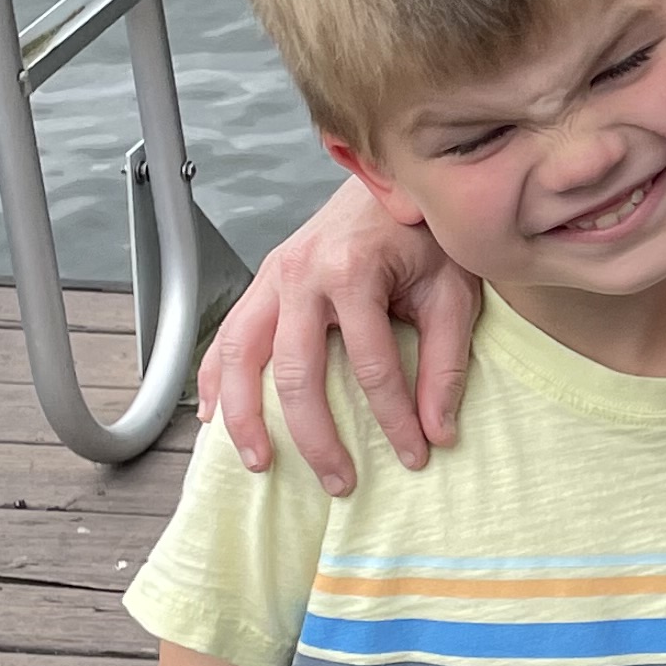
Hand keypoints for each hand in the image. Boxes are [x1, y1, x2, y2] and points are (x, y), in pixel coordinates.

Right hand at [197, 179, 477, 489]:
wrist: (389, 183)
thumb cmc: (422, 235)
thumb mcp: (452, 291)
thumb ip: (445, 361)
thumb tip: (439, 431)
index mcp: (353, 270)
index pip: (372, 365)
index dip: (395, 418)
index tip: (415, 455)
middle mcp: (301, 273)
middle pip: (296, 371)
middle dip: (316, 436)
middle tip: (339, 482)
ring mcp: (271, 277)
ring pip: (240, 356)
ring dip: (245, 415)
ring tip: (261, 463)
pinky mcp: (260, 284)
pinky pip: (226, 339)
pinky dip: (214, 382)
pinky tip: (218, 419)